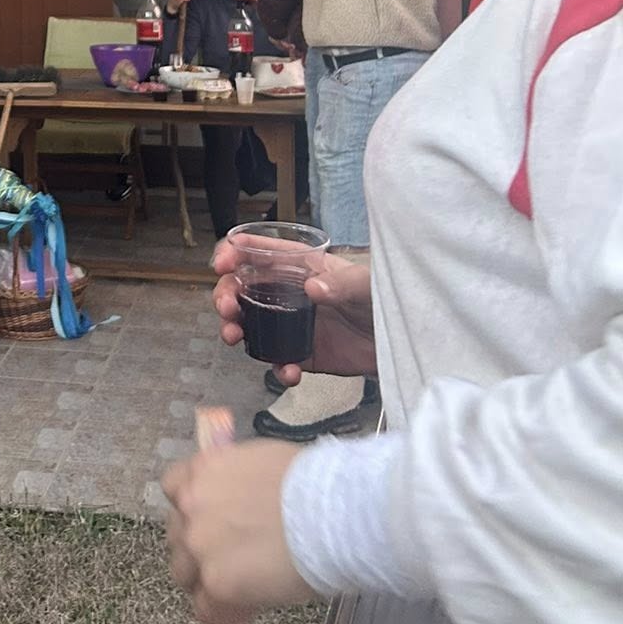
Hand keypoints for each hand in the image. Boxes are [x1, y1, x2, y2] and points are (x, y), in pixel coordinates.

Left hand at [163, 437, 316, 623]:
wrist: (330, 512)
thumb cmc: (311, 483)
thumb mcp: (262, 463)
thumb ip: (236, 482)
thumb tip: (240, 499)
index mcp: (203, 470)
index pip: (174, 488)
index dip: (192, 507)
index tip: (209, 519)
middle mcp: (191, 505)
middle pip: (177, 533)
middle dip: (197, 546)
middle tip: (228, 559)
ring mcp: (200, 545)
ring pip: (184, 573)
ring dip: (205, 581)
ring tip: (236, 589)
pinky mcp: (216, 582)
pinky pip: (205, 608)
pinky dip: (222, 612)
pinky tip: (244, 611)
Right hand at [212, 240, 375, 383]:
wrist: (401, 343)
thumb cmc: (384, 301)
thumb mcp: (366, 286)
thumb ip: (342, 284)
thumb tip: (312, 287)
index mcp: (301, 267)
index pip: (260, 251)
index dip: (234, 252)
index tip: (221, 264)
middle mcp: (289, 293)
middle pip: (244, 288)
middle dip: (226, 295)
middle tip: (226, 308)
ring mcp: (292, 324)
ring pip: (250, 324)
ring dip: (235, 329)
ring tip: (234, 337)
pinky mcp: (302, 353)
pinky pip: (277, 359)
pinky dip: (276, 367)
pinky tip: (289, 371)